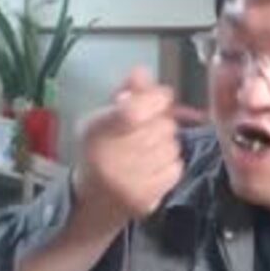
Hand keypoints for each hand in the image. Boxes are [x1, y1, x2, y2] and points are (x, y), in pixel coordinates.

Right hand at [73, 67, 192, 220]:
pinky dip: (169, 163)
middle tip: (147, 128)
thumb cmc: (100, 150)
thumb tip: (141, 71)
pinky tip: (152, 166)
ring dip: (165, 144)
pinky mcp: (147, 199)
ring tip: (147, 149)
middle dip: (160, 123)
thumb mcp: (103, 117)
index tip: (159, 98)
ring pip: (172, 146)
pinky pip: (176, 168)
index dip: (154, 100)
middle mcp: (111, 159)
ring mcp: (130, 183)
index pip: (133, 111)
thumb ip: (126, 92)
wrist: (93, 198)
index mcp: (96, 132)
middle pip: (161, 127)